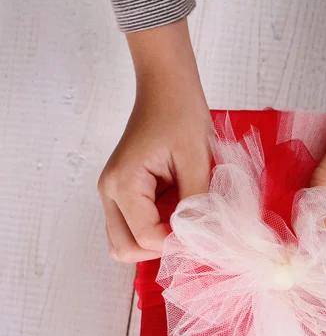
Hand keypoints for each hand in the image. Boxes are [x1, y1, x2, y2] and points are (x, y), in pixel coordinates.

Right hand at [98, 19, 211, 262]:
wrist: (167, 86)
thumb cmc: (180, 114)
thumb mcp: (196, 160)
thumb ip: (197, 203)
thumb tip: (202, 238)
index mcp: (123, 184)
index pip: (145, 238)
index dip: (177, 243)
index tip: (205, 233)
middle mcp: (110, 192)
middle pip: (124, 248)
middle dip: (160, 248)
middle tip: (192, 232)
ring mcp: (114, 193)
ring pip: (128, 240)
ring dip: (158, 238)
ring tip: (187, 217)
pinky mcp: (125, 191)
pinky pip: (137, 224)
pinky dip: (158, 226)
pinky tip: (180, 207)